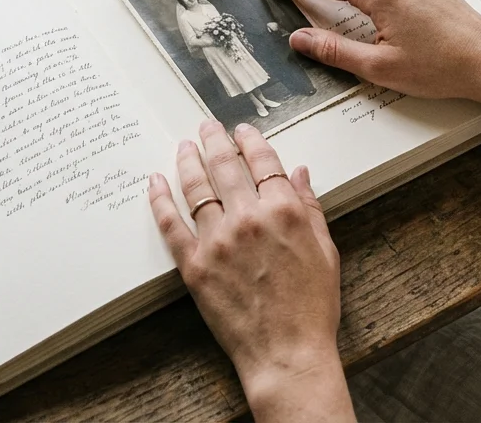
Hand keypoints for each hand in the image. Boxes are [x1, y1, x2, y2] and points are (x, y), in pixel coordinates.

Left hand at [149, 121, 351, 420]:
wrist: (287, 353)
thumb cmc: (312, 307)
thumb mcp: (325, 252)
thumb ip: (311, 208)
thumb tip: (300, 172)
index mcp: (285, 212)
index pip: (264, 162)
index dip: (251, 141)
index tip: (242, 130)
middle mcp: (249, 219)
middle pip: (225, 166)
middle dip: (214, 140)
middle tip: (206, 127)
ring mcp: (218, 241)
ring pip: (196, 188)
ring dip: (188, 161)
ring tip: (184, 147)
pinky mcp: (195, 265)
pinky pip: (170, 224)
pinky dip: (160, 199)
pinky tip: (155, 182)